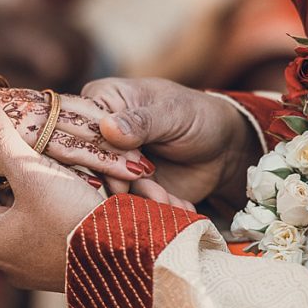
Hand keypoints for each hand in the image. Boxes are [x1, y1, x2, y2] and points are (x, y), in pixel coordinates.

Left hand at [0, 96, 102, 291]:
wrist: (125, 258)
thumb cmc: (70, 216)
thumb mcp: (32, 171)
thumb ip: (1, 139)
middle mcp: (11, 262)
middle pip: (5, 205)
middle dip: (17, 176)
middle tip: (27, 148)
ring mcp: (40, 269)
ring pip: (34, 217)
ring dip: (42, 191)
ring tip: (54, 164)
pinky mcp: (69, 268)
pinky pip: (58, 229)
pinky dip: (63, 208)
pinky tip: (78, 187)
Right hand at [82, 77, 259, 204]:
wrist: (223, 150)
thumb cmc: (199, 117)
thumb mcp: (173, 114)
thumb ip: (141, 122)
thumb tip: (107, 128)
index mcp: (104, 99)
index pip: (83, 126)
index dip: (102, 151)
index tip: (136, 168)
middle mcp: (100, 131)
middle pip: (89, 160)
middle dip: (123, 182)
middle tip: (157, 193)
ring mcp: (110, 160)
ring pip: (107, 186)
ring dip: (143, 200)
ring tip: (172, 203)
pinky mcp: (124, 185)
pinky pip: (127, 201)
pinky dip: (153, 208)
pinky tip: (179, 207)